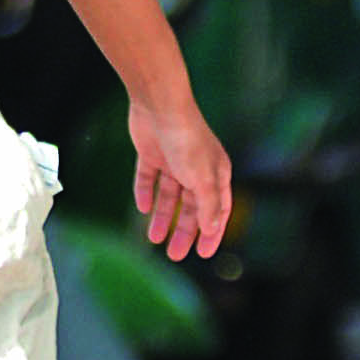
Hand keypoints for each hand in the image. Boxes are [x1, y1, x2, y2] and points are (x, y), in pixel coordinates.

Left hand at [128, 92, 233, 261]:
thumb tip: (211, 229)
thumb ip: (208, 205)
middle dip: (184, 232)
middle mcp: (196, 168)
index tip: (203, 254)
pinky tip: (142, 208)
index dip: (211, 233)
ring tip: (154, 239)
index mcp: (216, 173)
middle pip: (191, 208)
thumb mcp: (202, 178)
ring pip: (169, 196)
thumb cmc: (187, 140)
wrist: (159, 104)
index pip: (218, 210)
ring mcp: (173, 160)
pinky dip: (145, 193)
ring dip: (162, 217)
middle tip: (174, 255)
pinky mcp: (151, 153)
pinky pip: (148, 178)